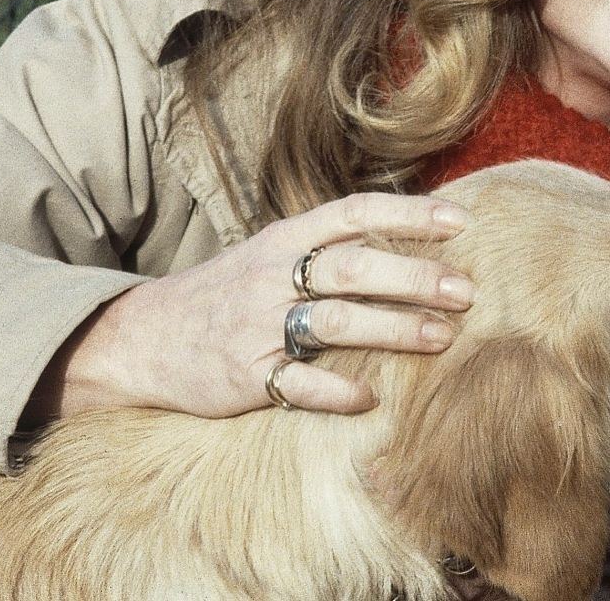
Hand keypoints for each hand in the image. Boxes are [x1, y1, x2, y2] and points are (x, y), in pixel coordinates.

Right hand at [42, 193, 473, 417]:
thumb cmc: (224, 294)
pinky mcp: (247, 376)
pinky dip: (336, 389)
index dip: (408, 213)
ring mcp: (259, 326)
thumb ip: (327, 247)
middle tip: (466, 291)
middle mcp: (272, 276)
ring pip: (335, 321)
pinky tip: (370, 396)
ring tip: (441, 338)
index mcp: (282, 239)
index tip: (459, 221)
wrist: (143, 337)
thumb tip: (408, 239)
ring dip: (393, 328)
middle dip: (414, 277)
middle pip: (353, 267)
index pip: (353, 213)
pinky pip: (298, 383)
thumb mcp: (268, 254)